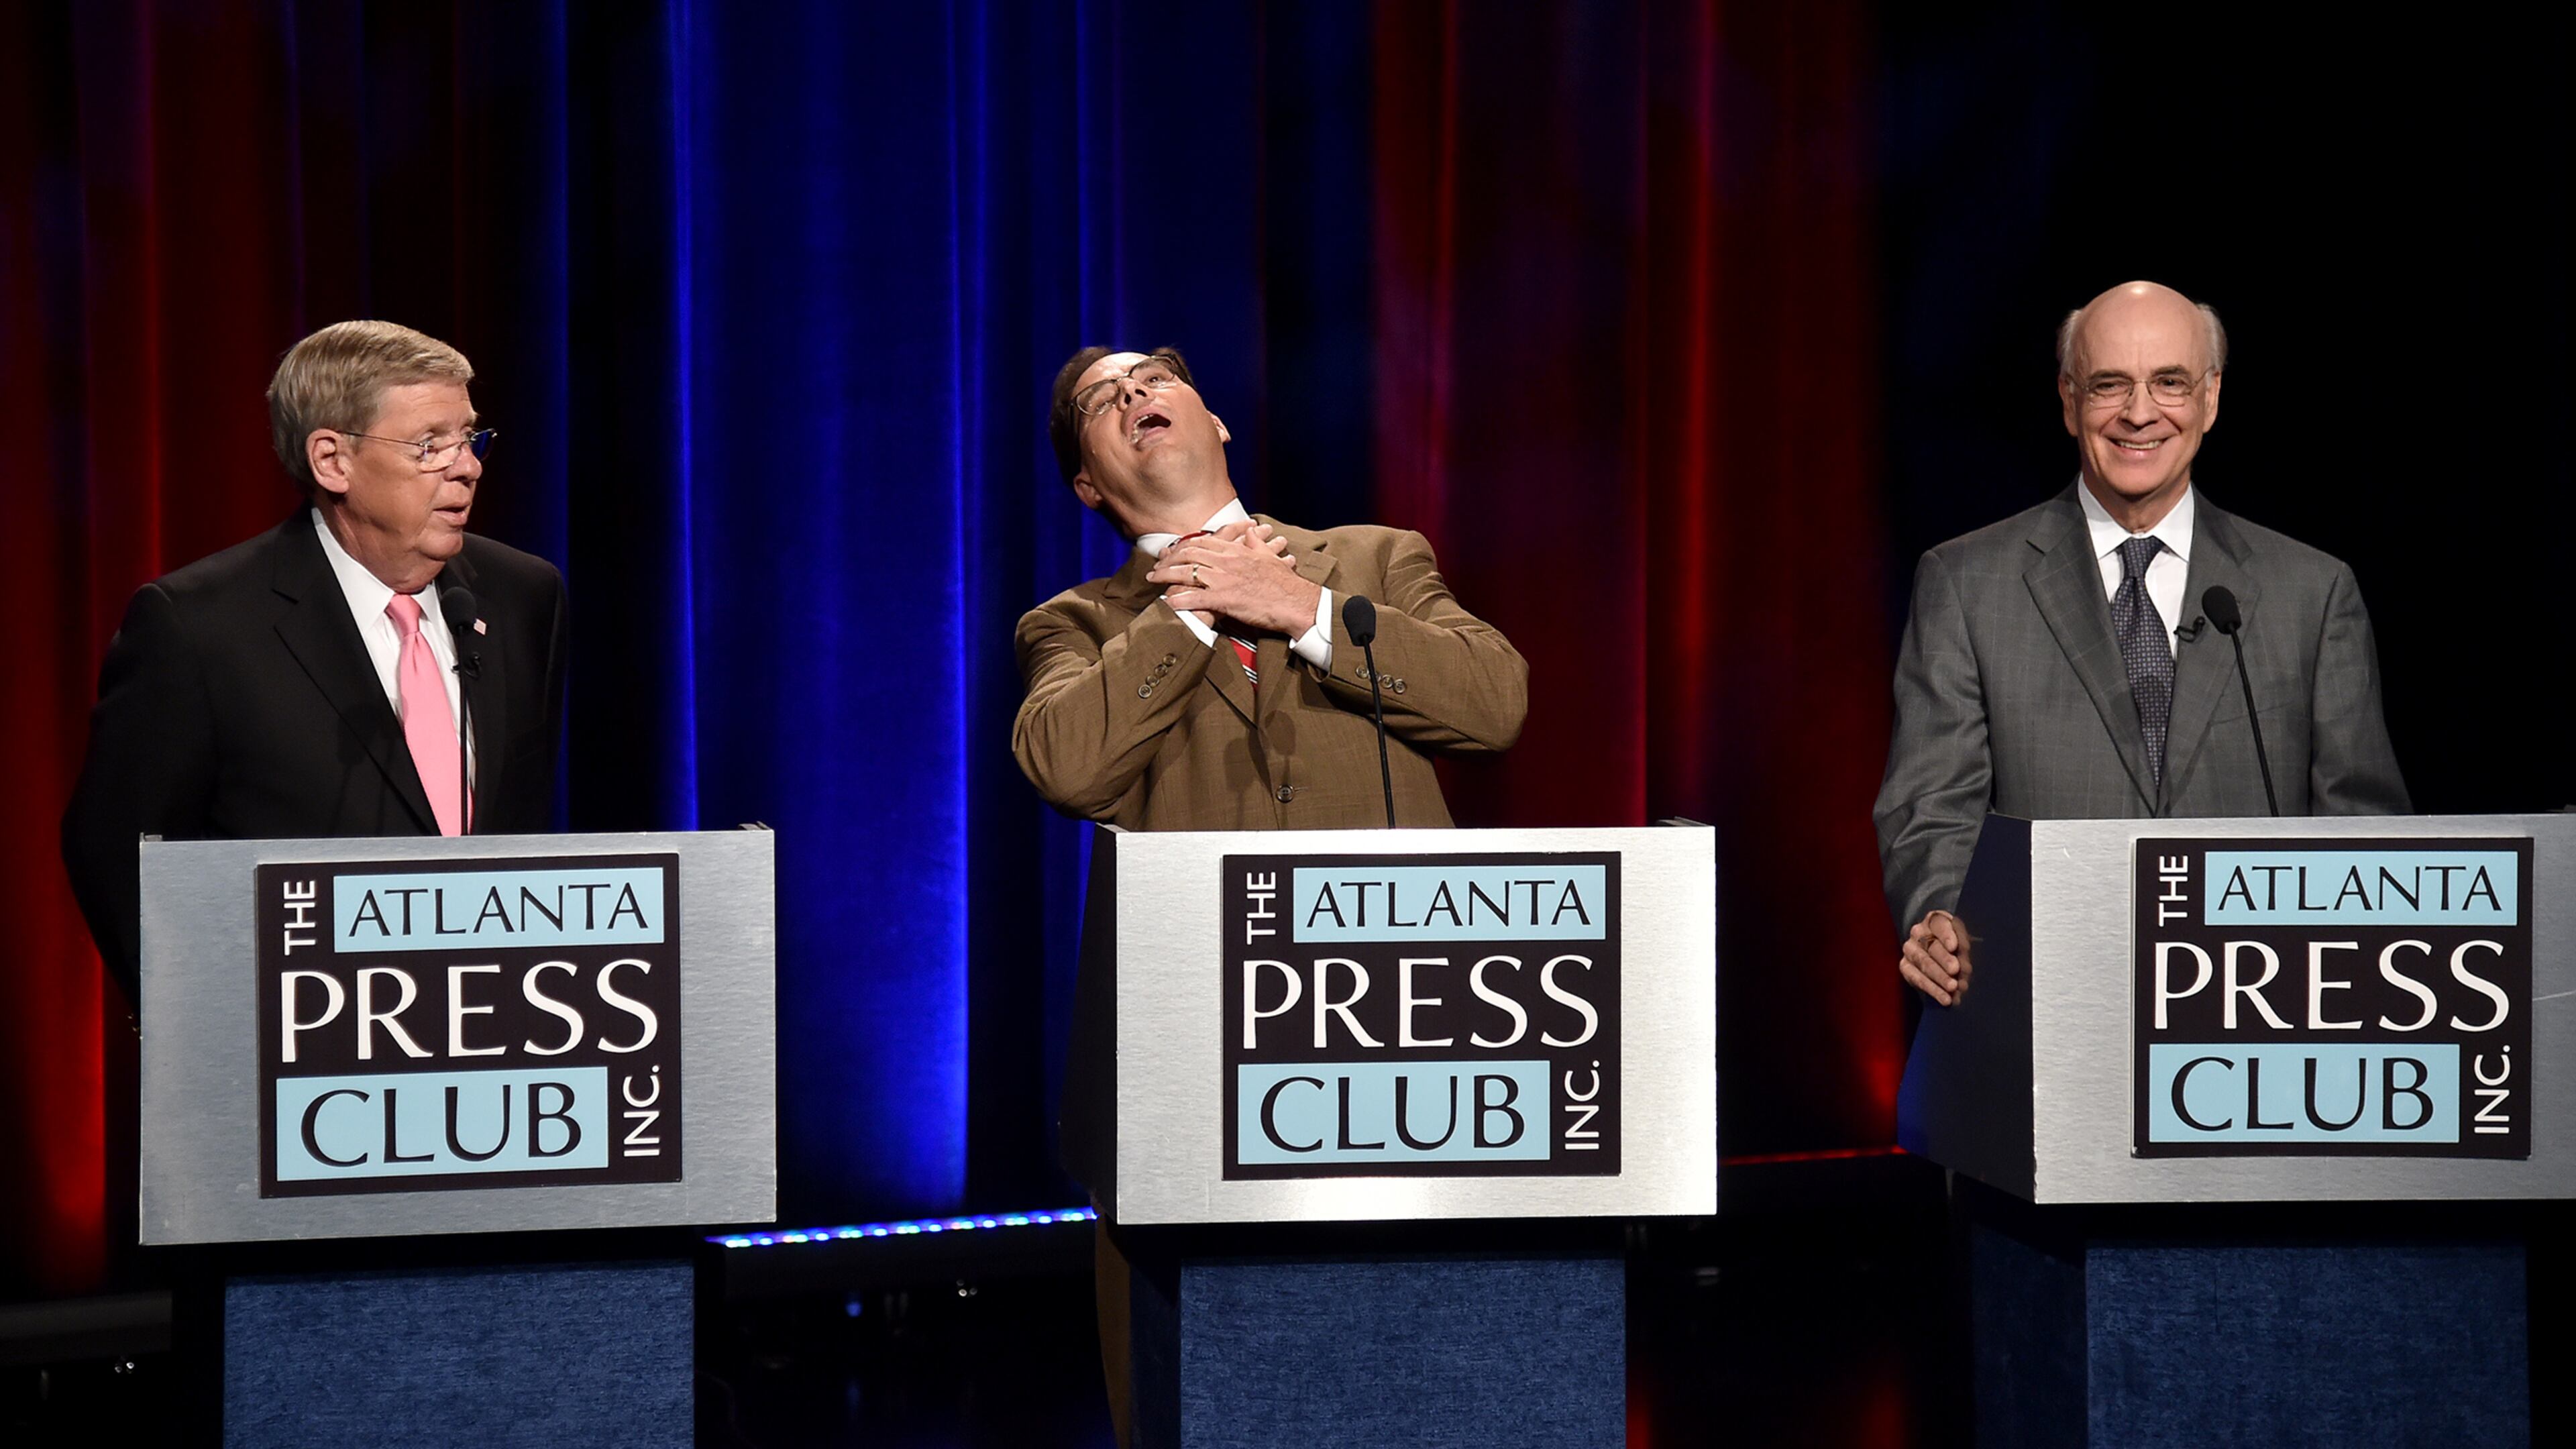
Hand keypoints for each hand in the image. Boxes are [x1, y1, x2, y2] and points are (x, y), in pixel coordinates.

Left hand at [1149, 523, 1317, 636]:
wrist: (1297, 603)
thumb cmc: (1285, 583)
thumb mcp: (1270, 557)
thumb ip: (1256, 544)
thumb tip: (1250, 533)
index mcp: (1237, 551)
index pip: (1202, 542)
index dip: (1182, 546)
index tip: (1170, 552)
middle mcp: (1227, 562)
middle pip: (1189, 555)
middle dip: (1168, 560)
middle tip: (1155, 566)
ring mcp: (1225, 579)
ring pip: (1187, 573)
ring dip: (1166, 576)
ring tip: (1153, 580)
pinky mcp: (1226, 599)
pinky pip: (1197, 598)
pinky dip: (1180, 601)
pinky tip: (1168, 604)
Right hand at [1899, 909, 1971, 1005]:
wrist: (1939, 955)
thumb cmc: (1956, 946)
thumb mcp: (1964, 942)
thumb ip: (1964, 951)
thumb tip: (1963, 968)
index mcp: (1935, 920)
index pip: (1940, 925)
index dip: (1947, 935)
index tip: (1953, 947)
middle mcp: (1918, 932)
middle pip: (1932, 946)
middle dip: (1945, 960)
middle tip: (1956, 971)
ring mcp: (1909, 949)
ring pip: (1924, 963)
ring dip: (1940, 978)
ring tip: (1953, 989)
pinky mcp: (1905, 967)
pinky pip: (1917, 979)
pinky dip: (1933, 990)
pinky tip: (1945, 999)